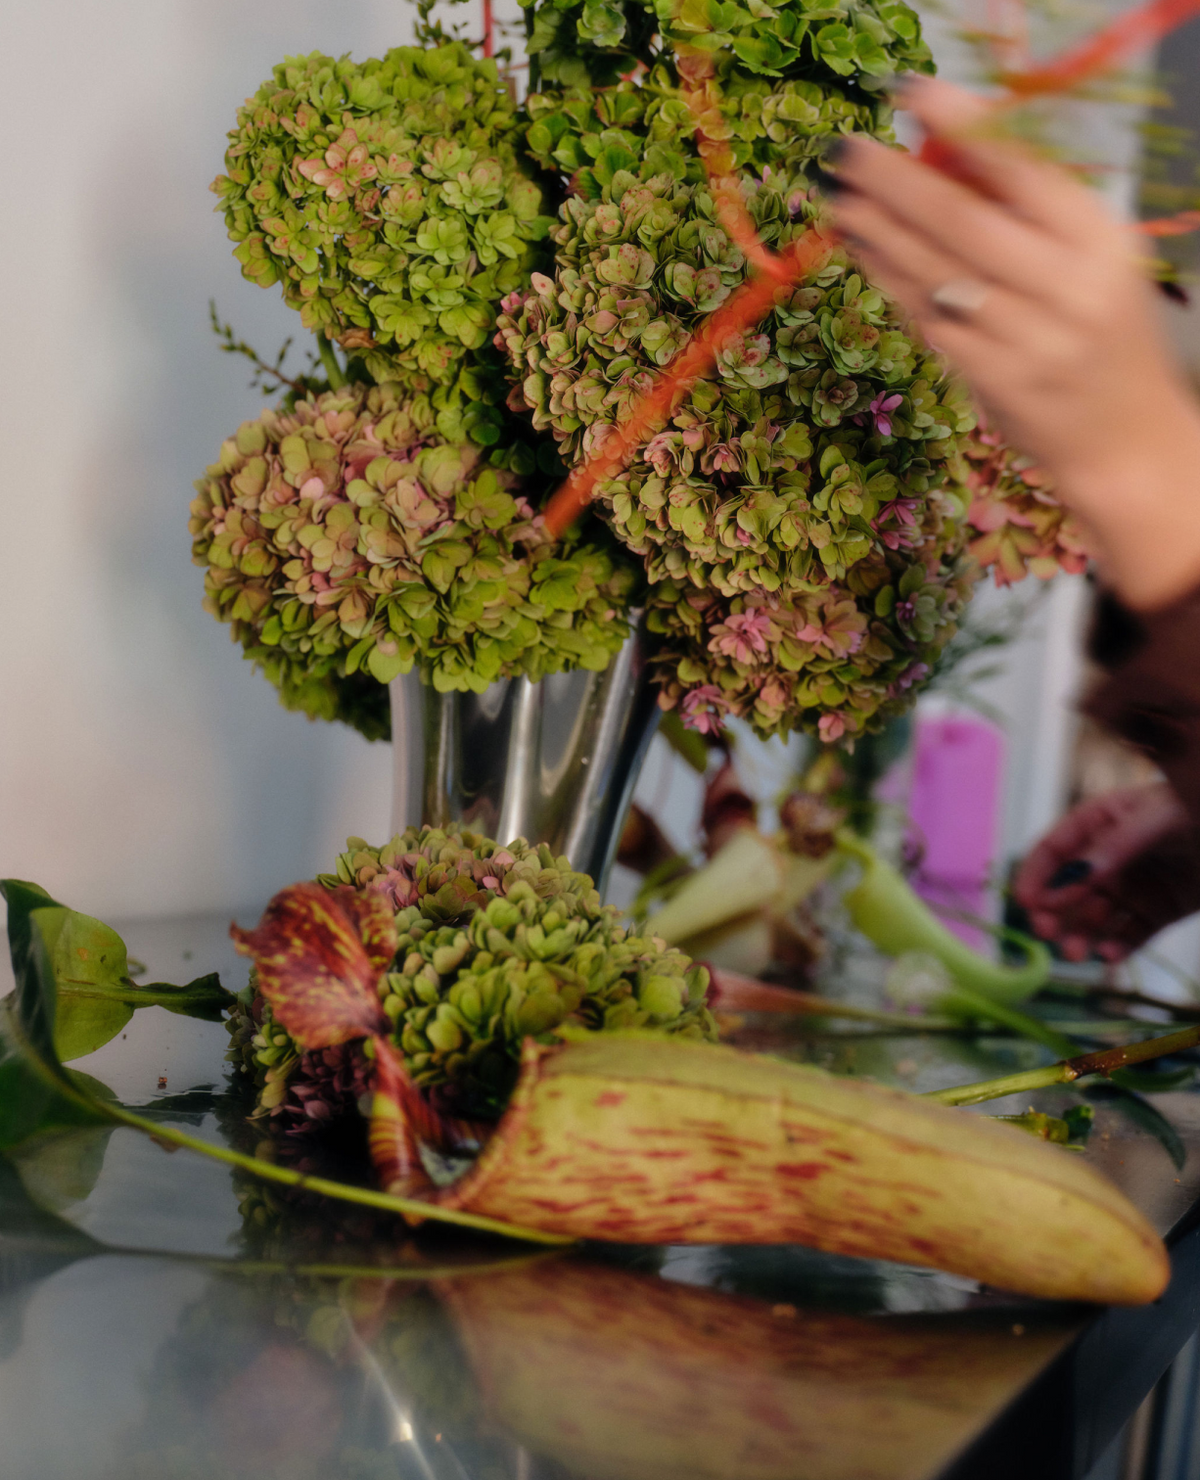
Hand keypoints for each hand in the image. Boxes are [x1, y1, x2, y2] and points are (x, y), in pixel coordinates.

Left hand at [828, 76, 1199, 610]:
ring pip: (935, 274)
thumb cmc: (1100, 331)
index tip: (911, 94)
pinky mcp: (991, 380)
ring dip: (877, 230)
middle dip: (897, 181)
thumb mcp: (1090, 256)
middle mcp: (1065, 288)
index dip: (962, 126)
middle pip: (964, 222)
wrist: (1124, 438)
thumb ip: (1029, 208)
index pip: (1024, 169)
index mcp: (1098, 241)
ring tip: (837, 196)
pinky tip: (860, 250)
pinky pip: (928, 321)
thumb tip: (944, 147)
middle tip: (845, 152)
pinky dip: (889, 280)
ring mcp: (1026, 339)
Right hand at [1012, 783, 1199, 959]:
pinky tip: (1110, 955)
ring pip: (1094, 917)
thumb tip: (1066, 884)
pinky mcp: (1158, 913)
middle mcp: (1109, 858)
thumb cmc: (1196, 810)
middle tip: (1048, 935)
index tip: (1025, 903)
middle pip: (1067, 889)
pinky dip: (1116, 948)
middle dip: (1053, 913)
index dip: (1035, 875)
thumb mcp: (1155, 820)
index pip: (1055, 849)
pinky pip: (1130, 935)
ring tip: (1078, 954)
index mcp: (1100, 823)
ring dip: (1080, 936)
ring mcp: (1133, 887)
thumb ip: (1111, 850)